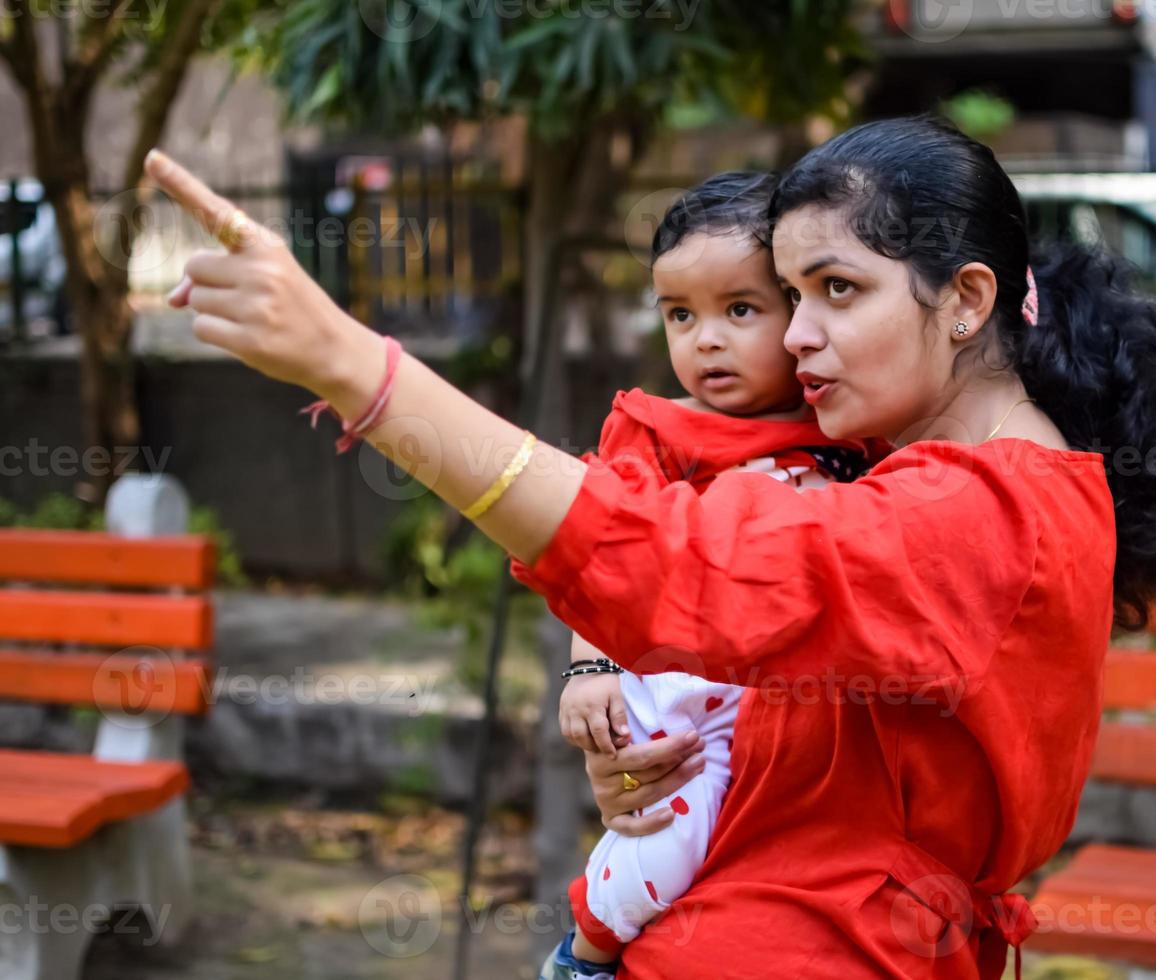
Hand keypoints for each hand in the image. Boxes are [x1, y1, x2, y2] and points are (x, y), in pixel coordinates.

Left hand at [143, 149, 376, 397]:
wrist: (335, 349)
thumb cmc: (292, 307)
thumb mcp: (263, 278)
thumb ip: (215, 275)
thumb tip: (172, 300)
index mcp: (266, 246)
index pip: (217, 211)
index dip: (181, 185)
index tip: (153, 159)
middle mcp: (261, 271)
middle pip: (193, 265)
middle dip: (206, 282)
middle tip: (245, 297)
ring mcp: (256, 306)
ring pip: (193, 299)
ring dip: (212, 311)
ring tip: (251, 318)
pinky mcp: (250, 340)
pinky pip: (200, 328)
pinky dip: (215, 334)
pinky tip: (246, 337)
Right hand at [559, 672, 630, 755]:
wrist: (588, 667)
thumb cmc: (606, 683)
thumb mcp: (617, 696)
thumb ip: (619, 716)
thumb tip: (624, 736)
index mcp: (592, 705)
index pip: (599, 732)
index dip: (606, 746)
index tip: (613, 755)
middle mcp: (576, 709)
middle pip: (582, 737)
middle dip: (594, 747)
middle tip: (603, 749)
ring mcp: (566, 709)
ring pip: (570, 735)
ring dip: (582, 743)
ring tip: (594, 743)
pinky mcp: (561, 709)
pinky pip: (565, 730)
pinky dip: (574, 737)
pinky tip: (584, 736)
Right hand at [586, 731, 705, 836]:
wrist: (594, 760)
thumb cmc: (615, 741)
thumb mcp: (617, 729)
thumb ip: (629, 729)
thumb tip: (651, 730)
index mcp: (601, 757)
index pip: (642, 755)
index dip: (669, 746)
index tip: (692, 736)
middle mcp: (602, 782)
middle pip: (648, 773)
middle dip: (678, 758)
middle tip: (700, 747)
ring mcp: (607, 802)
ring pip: (648, 794)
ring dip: (677, 780)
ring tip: (698, 764)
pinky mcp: (611, 820)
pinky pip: (631, 827)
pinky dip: (651, 823)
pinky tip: (672, 814)